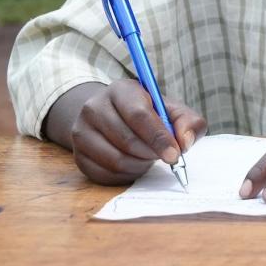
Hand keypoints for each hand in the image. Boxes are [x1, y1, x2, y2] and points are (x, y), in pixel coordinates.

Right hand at [67, 80, 205, 184]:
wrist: (111, 116)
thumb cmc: (148, 113)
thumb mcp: (170, 109)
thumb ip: (188, 121)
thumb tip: (185, 142)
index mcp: (121, 90)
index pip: (138, 115)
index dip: (158, 137)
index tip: (174, 154)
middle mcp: (94, 107)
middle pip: (127, 140)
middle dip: (151, 153)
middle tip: (163, 155)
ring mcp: (81, 132)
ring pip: (116, 160)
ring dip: (140, 165)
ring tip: (148, 157)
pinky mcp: (78, 155)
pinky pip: (105, 175)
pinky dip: (126, 175)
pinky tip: (134, 164)